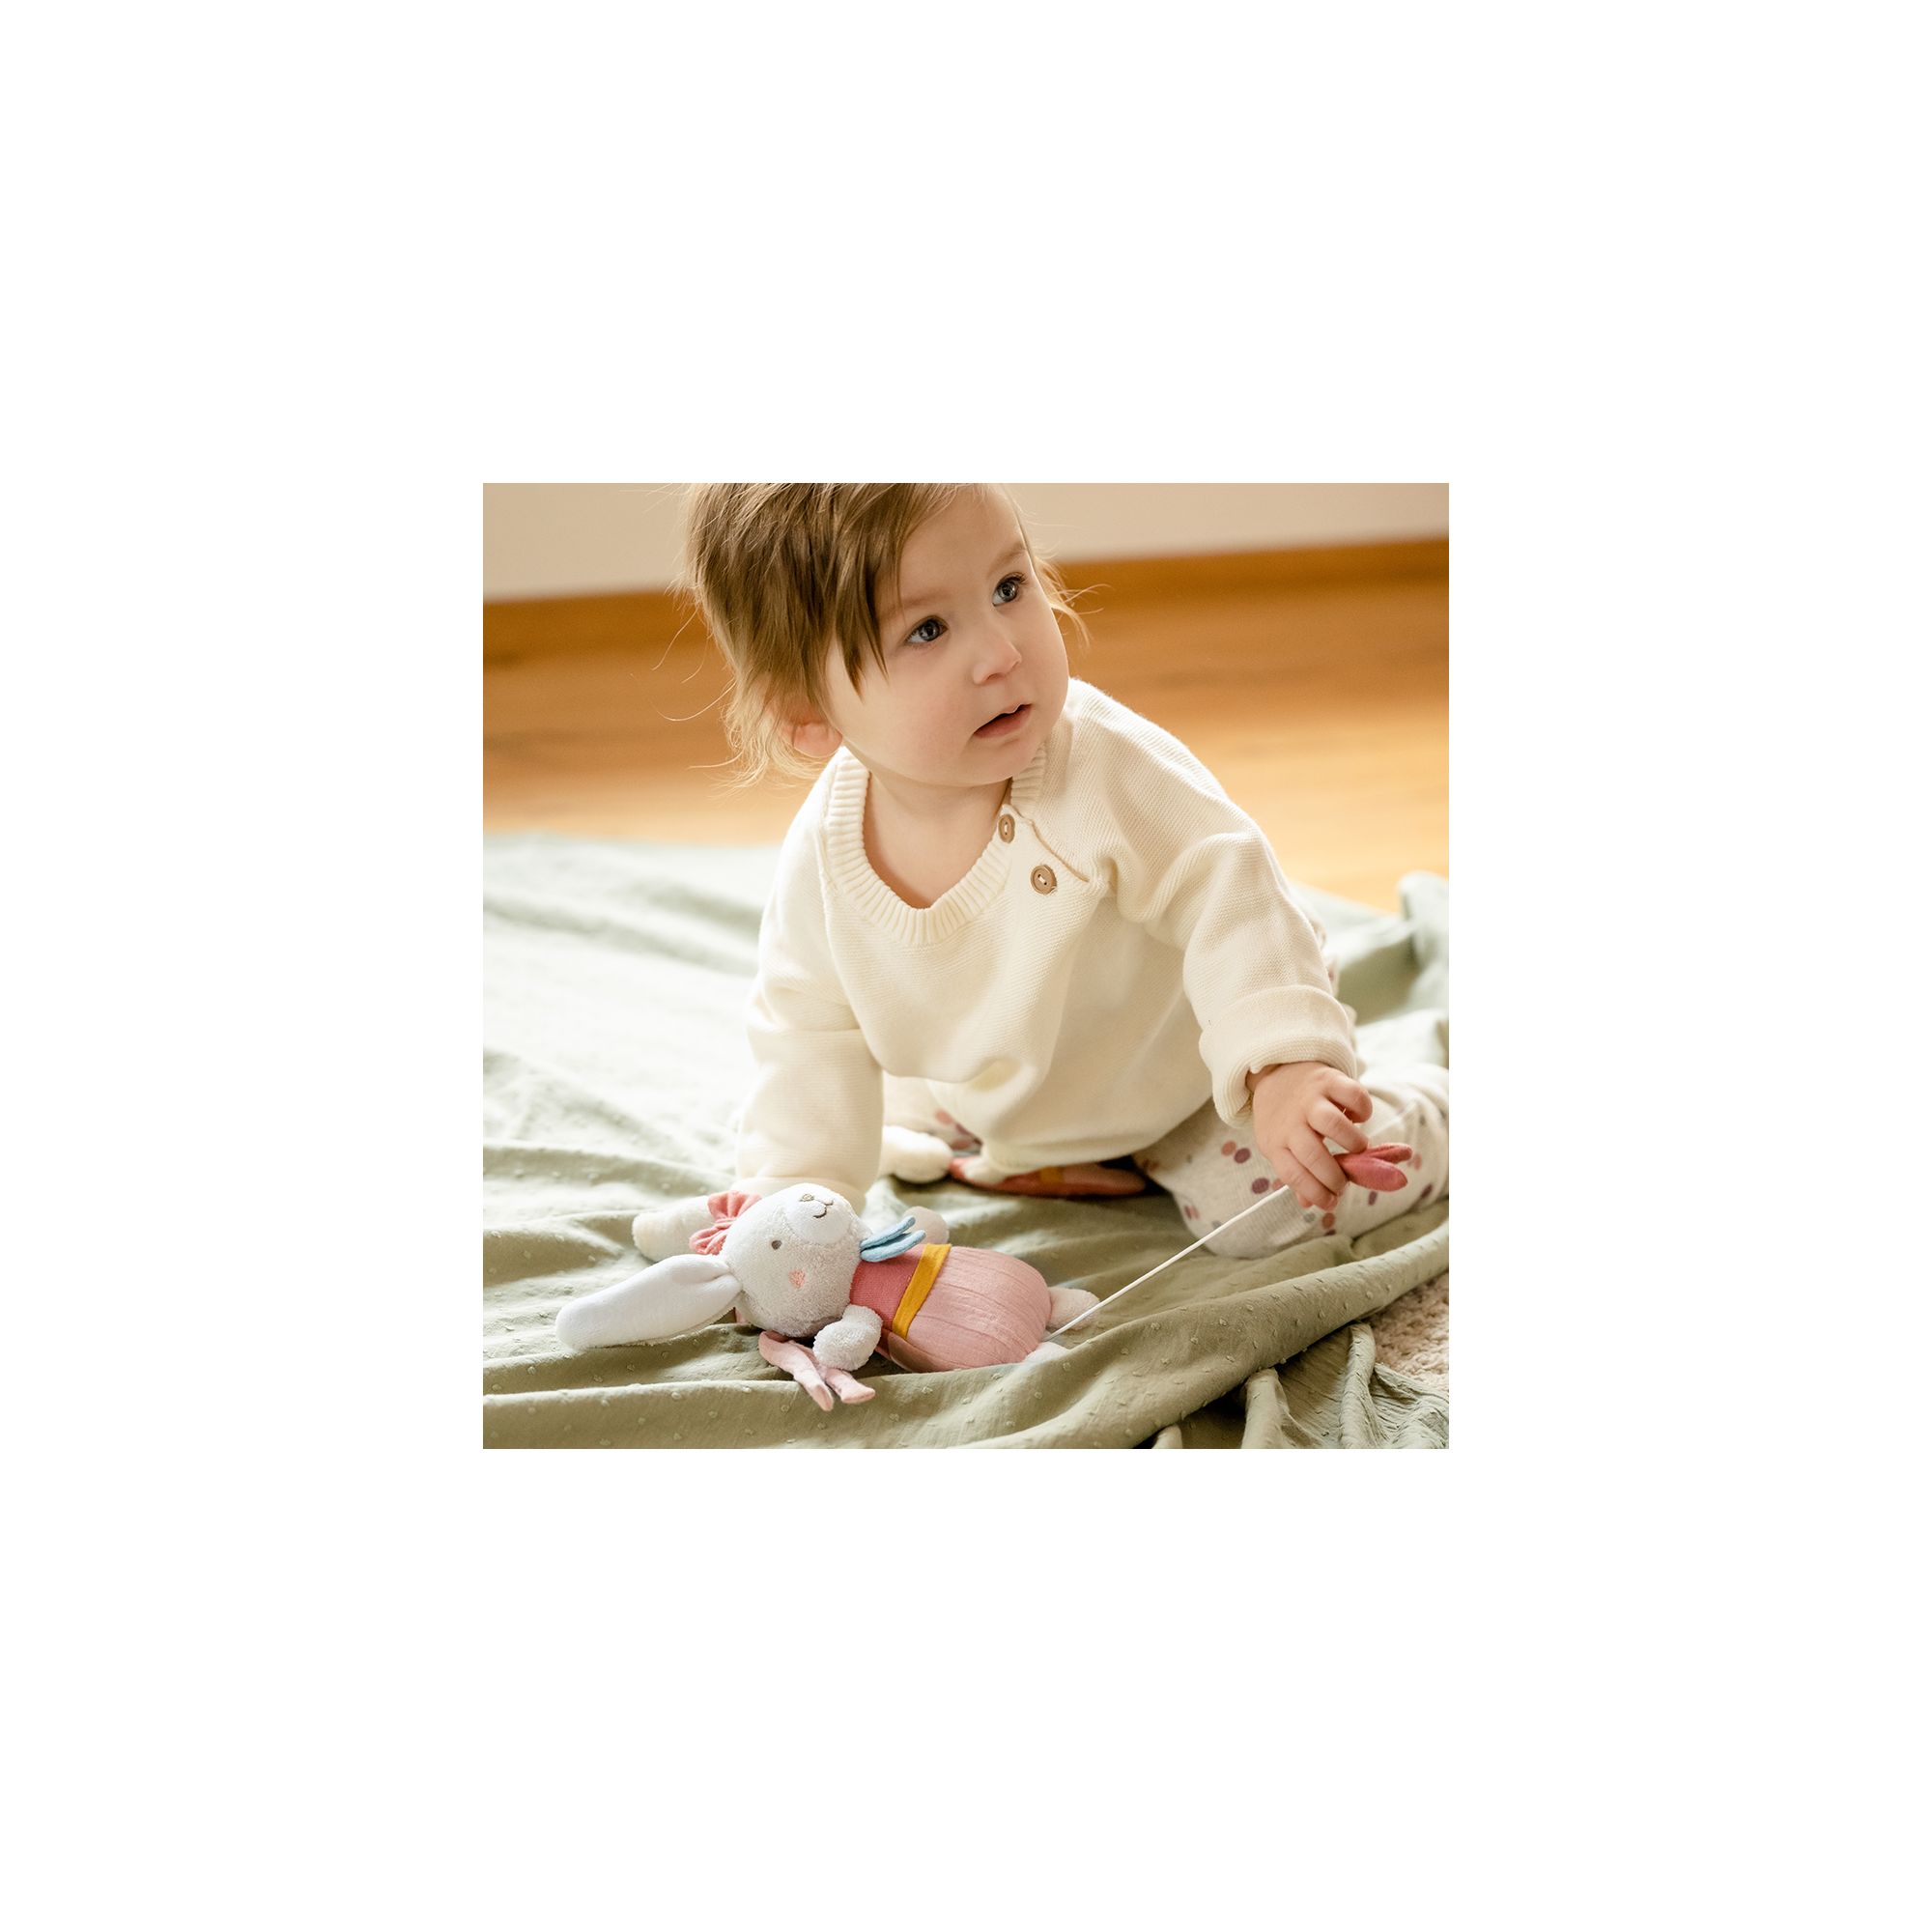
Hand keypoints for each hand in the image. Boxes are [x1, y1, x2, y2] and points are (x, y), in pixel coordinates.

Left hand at [1246, 1061, 1374, 1211]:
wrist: (1277, 1072)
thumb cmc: (1284, 1119)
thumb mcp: (1279, 1145)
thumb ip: (1296, 1172)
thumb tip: (1310, 1205)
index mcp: (1275, 1142)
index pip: (1293, 1174)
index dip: (1315, 1193)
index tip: (1331, 1203)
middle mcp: (1291, 1121)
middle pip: (1312, 1154)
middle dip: (1334, 1177)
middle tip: (1345, 1181)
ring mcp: (1309, 1099)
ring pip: (1332, 1123)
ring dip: (1352, 1142)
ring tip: (1358, 1149)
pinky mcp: (1328, 1079)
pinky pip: (1353, 1095)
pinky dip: (1362, 1111)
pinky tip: (1357, 1118)